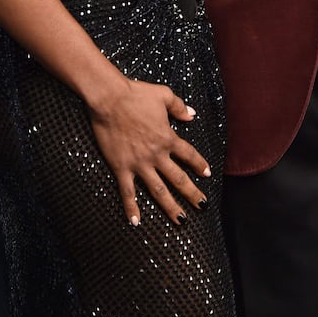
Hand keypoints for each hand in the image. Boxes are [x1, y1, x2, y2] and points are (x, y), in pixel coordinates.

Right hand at [89, 77, 210, 226]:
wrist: (110, 99)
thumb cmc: (136, 94)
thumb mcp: (164, 95)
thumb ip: (179, 107)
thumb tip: (192, 115)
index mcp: (168, 137)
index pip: (189, 155)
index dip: (199, 164)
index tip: (207, 174)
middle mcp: (156, 154)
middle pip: (178, 178)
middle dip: (192, 193)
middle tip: (202, 206)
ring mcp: (139, 163)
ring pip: (158, 190)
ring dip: (170, 207)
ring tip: (181, 220)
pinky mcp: (121, 167)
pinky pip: (128, 191)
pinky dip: (131, 208)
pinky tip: (136, 222)